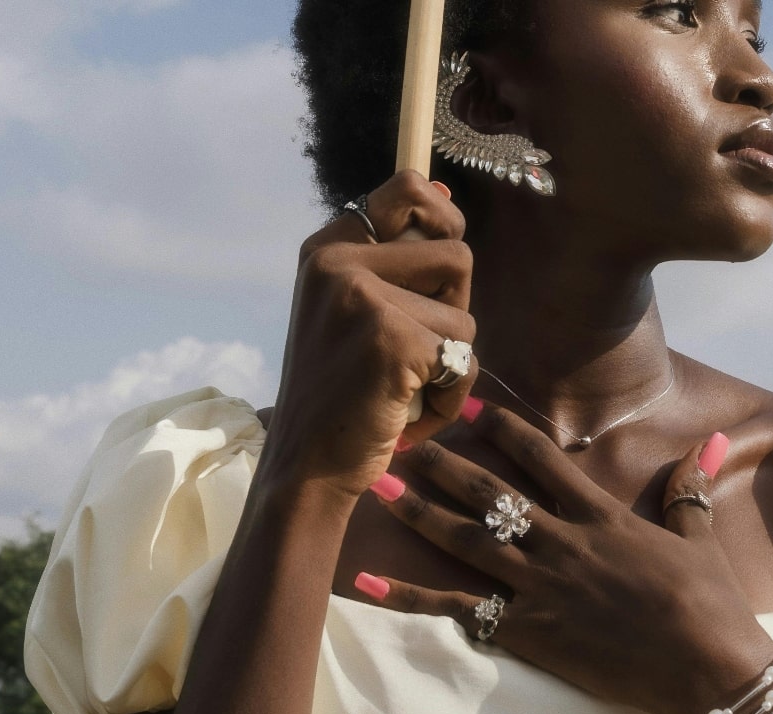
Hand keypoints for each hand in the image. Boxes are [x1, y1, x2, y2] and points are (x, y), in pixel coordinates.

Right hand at [261, 170, 477, 505]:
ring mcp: (362, 298)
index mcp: (328, 249)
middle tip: (412, 350)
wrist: (306, 469)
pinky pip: (463, 359)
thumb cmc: (339, 397)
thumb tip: (445, 187)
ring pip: (465, 316)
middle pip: (458, 256)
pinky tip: (405, 415)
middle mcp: (338, 263)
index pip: (409, 186)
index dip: (445, 217)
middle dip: (454, 310)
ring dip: (450, 364)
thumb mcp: (353, 314)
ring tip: (403, 390)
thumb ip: (394, 259)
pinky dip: (449, 398)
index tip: (440, 266)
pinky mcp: (391, 340)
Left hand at [357, 401, 772, 713]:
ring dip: (418, 513)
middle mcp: (561, 541)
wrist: (704, 666)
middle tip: (400, 438)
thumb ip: (692, 487)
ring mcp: (539, 585)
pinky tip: (367, 582)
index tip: (467, 405)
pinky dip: (408, 596)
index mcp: (600, 515)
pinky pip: (456, 609)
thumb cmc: (708, 603)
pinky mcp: (526, 629)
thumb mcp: (699, 538)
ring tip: (377, 488)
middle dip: (443, 464)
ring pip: (465, 541)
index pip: (542, 458)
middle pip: (489, 494)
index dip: (501, 428)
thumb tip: (717, 440)